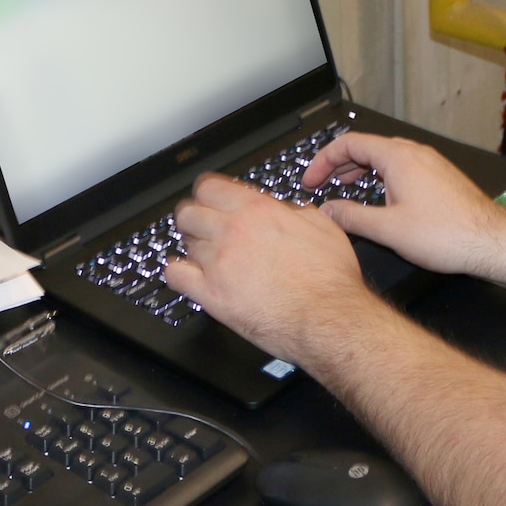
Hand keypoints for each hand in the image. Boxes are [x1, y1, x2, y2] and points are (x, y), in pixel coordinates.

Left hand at [164, 174, 379, 364]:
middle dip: (194, 218)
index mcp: (257, 209)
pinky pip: (175, 275)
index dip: (207, 193)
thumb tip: (283, 209)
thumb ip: (294, 212)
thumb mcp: (322, 226)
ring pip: (184, 242)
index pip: (209, 187)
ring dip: (193, 247)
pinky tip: (186, 274)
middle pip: (188, 212)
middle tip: (204, 227)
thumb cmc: (330, 279)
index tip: (209, 199)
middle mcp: (232, 231)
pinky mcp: (211, 294)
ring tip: (207, 256)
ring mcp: (218, 262)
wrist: (327, 318)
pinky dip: (177, 272)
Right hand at [301, 133, 505, 282]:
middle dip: (339, 164)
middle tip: (321, 183)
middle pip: (367, 146)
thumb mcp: (388, 230)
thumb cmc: (447, 235)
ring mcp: (430, 163)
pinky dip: (381, 175)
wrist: (491, 242)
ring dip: (361, 169)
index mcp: (399, 157)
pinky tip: (379, 196)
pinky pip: (402, 166)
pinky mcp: (439, 176)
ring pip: (386, 156)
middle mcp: (415, 153)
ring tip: (344, 187)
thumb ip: (351, 217)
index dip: (323, 160)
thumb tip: (327, 211)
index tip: (311, 179)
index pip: (349, 143)